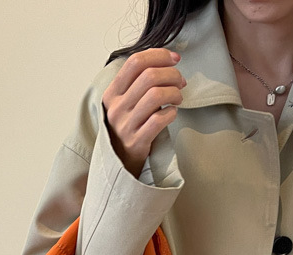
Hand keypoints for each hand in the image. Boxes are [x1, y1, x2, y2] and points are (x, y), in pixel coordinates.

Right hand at [102, 48, 186, 178]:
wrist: (119, 161)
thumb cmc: (128, 127)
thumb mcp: (124, 102)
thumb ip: (138, 82)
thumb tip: (168, 61)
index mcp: (112, 93)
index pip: (135, 62)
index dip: (159, 55)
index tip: (174, 59)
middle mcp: (116, 108)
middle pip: (149, 76)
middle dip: (172, 74)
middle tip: (180, 81)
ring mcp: (125, 126)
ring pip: (156, 95)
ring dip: (174, 92)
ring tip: (178, 97)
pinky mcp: (136, 142)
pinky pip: (159, 119)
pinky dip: (171, 113)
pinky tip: (172, 113)